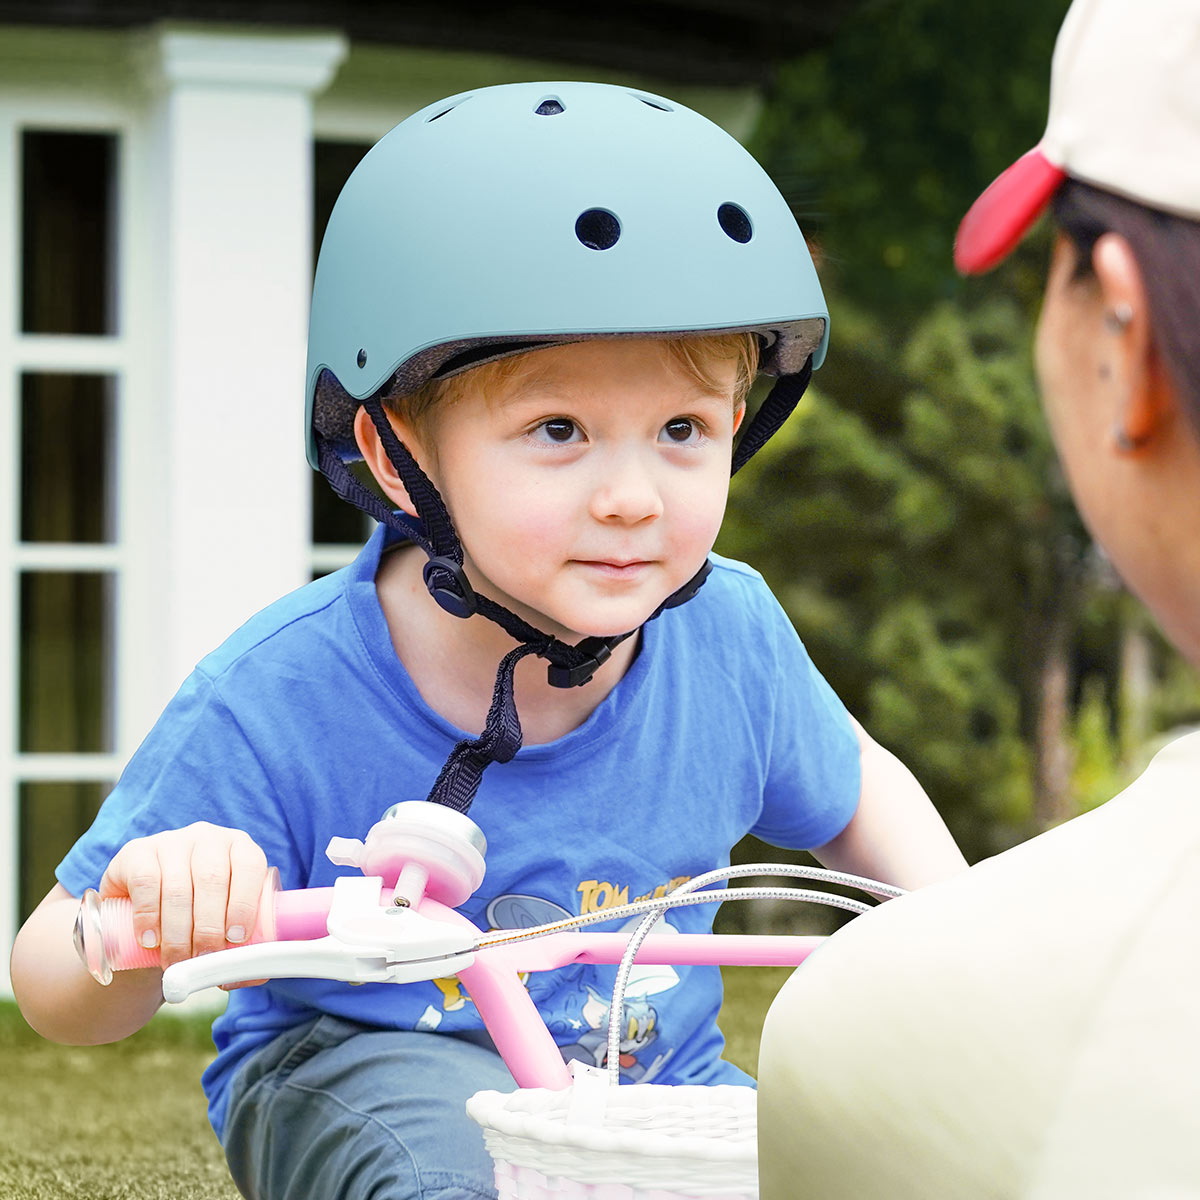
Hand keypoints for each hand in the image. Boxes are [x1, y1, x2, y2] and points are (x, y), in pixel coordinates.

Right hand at [99, 823, 268, 981]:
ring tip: (176, 960)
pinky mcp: (137, 852)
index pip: (249, 866)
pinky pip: (145, 881)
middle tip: (203, 959)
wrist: (145, 918)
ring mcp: (171, 841)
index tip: (236, 939)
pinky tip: (151, 940)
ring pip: (178, 886)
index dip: (245, 903)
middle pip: (212, 880)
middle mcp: (208, 837)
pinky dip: (148, 916)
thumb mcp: (225, 926)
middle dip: (209, 927)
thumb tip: (256, 973)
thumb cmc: (197, 922)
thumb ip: (245, 947)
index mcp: (240, 847)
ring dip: (178, 931)